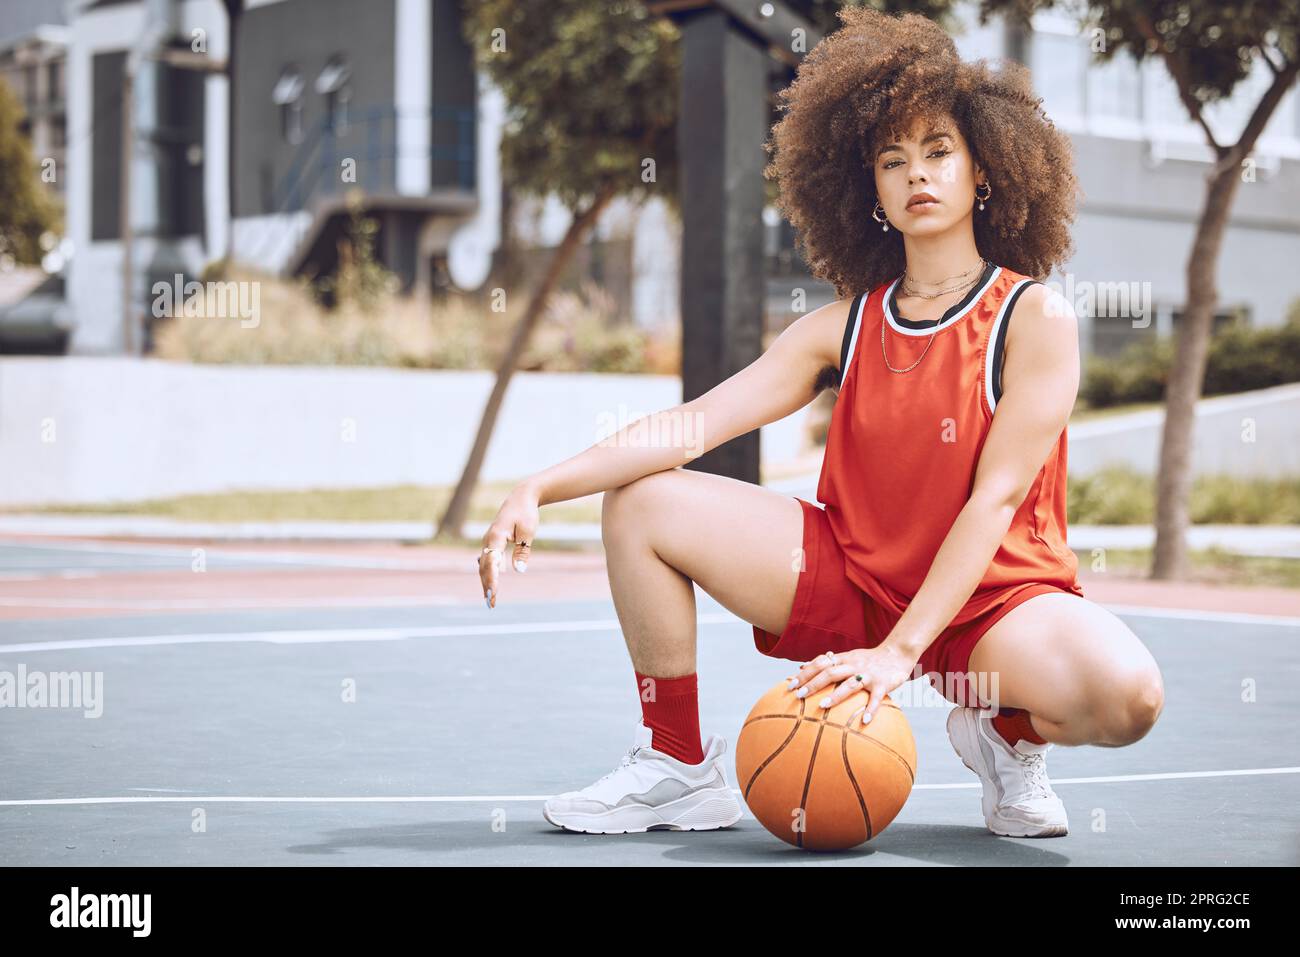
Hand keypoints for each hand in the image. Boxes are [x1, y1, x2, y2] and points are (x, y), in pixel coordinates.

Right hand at [477, 481, 539, 608]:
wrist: (520, 498)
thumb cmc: (526, 514)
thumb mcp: (528, 531)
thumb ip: (522, 551)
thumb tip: (518, 571)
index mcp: (496, 536)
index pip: (491, 561)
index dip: (492, 578)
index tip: (493, 592)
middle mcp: (488, 540)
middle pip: (484, 567)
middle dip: (487, 586)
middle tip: (491, 603)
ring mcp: (488, 542)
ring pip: (484, 566)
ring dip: (486, 583)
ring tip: (490, 600)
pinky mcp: (491, 544)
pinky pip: (487, 562)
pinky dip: (488, 575)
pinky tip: (490, 587)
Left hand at [786, 643, 918, 725]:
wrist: (897, 653)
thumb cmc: (868, 659)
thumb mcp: (847, 656)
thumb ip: (827, 662)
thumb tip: (802, 667)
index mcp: (843, 659)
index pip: (820, 663)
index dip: (805, 673)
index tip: (790, 685)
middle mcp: (853, 666)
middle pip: (830, 672)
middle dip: (813, 684)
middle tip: (799, 695)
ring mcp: (868, 675)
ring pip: (850, 684)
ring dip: (836, 695)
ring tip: (823, 706)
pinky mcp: (883, 685)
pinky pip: (876, 699)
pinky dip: (871, 709)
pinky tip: (864, 721)